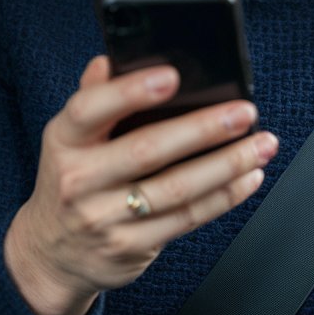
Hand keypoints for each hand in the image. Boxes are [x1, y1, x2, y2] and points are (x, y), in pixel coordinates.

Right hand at [4, 55, 277, 314]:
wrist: (52, 254)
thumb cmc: (73, 178)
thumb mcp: (70, 137)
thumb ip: (93, 96)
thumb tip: (109, 59)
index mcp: (64, 140)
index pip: (90, 109)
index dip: (131, 91)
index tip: (173, 76)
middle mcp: (79, 180)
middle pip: (147, 150)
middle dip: (203, 128)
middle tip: (243, 111)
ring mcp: (104, 218)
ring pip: (176, 189)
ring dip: (227, 165)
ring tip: (261, 144)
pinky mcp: (131, 248)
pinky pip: (186, 220)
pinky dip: (224, 197)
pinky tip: (248, 177)